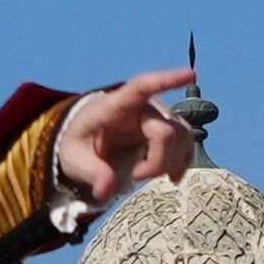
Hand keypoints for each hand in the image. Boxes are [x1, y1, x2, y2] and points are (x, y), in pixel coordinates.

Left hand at [54, 68, 201, 205]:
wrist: (87, 144)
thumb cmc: (80, 144)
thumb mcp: (73, 158)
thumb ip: (90, 172)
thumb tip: (106, 189)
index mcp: (117, 105)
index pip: (144, 86)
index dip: (167, 80)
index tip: (191, 74)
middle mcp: (144, 107)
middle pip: (168, 132)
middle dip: (157, 162)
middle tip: (135, 177)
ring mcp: (159, 117)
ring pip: (184, 137)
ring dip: (170, 163)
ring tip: (145, 175)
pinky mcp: (168, 130)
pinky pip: (188, 143)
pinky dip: (182, 162)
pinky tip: (172, 177)